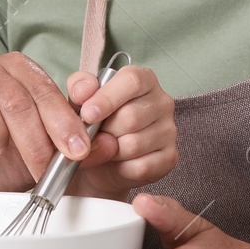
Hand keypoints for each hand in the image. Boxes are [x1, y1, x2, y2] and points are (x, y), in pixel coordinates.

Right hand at [0, 53, 98, 192]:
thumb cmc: (4, 165)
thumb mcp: (45, 155)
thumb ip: (73, 145)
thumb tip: (106, 143)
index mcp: (16, 74)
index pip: (43, 86)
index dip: (63, 118)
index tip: (78, 150)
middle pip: (14, 92)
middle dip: (36, 134)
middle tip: (46, 166)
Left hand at [62, 64, 176, 199]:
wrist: (97, 159)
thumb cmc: (94, 122)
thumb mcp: (80, 98)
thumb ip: (79, 86)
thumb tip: (83, 92)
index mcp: (143, 80)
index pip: (132, 81)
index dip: (108, 98)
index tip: (88, 114)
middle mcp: (162, 102)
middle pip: (131, 116)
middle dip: (105, 131)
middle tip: (94, 134)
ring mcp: (169, 130)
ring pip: (134, 144)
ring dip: (111, 151)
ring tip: (106, 146)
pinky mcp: (169, 157)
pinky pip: (141, 167)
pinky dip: (122, 168)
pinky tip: (117, 162)